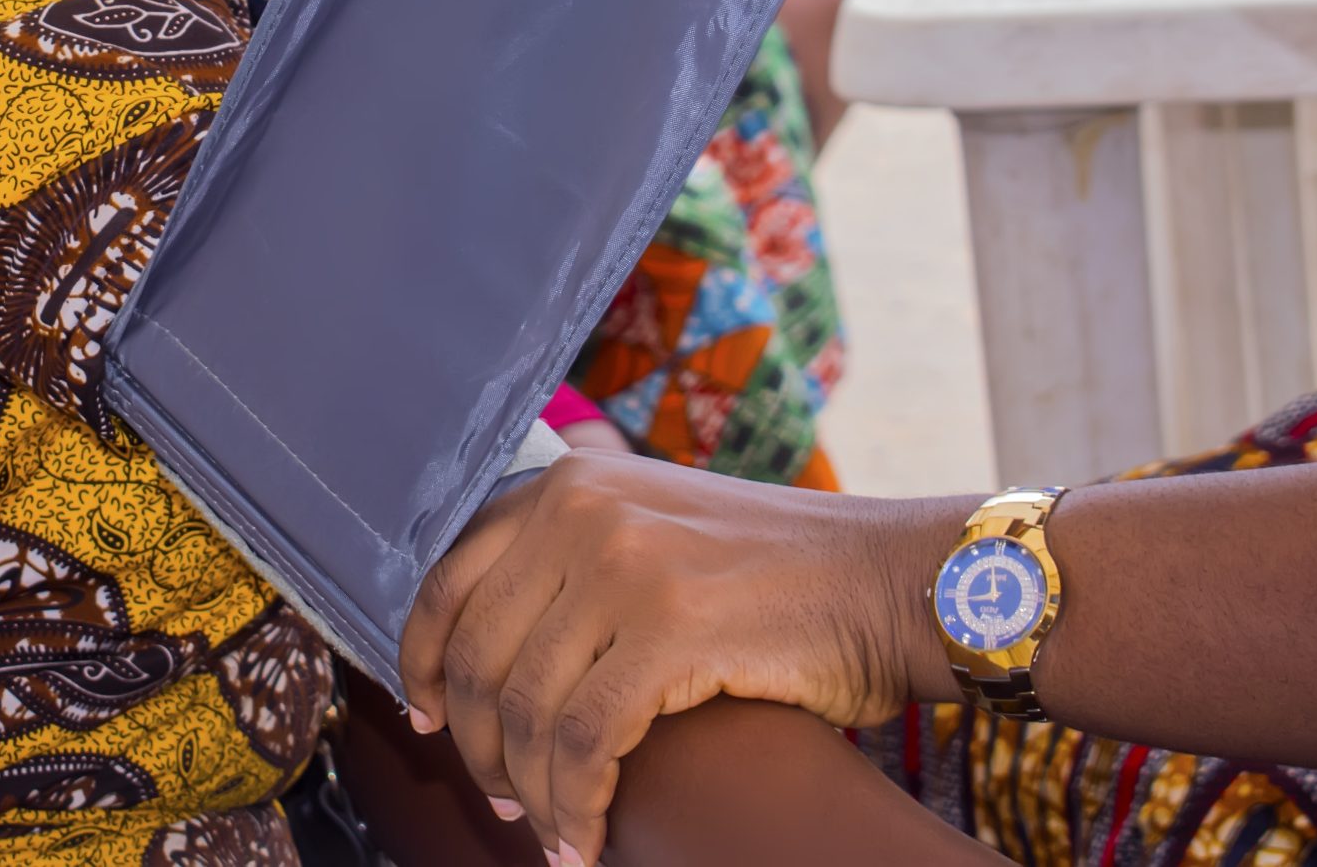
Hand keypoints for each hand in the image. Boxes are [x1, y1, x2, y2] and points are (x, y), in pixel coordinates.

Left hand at [398, 450, 964, 866]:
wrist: (892, 579)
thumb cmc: (780, 574)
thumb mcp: (656, 527)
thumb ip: (577, 558)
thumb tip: (495, 647)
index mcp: (568, 485)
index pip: (450, 579)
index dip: (423, 660)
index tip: (425, 717)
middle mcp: (582, 512)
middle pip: (479, 655)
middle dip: (480, 746)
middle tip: (501, 801)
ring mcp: (625, 566)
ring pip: (529, 710)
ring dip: (533, 793)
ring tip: (553, 835)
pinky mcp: (671, 630)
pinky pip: (587, 743)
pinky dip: (576, 806)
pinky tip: (586, 840)